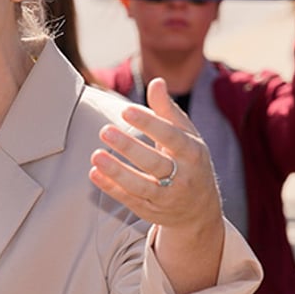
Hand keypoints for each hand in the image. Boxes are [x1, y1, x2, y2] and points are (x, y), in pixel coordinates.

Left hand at [89, 77, 221, 232]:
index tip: (126, 111)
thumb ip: (168, 111)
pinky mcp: (150, 211)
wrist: (200, 210)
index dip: (150, 124)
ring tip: (95, 155)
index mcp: (192, 153)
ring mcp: (167, 197)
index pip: (171, 138)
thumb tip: (157, 82)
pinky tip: (94, 174)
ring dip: (117, 172)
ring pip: (141, 186)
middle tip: (104, 130)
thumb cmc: (188, 161)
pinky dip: (111, 188)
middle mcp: (182, 177)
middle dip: (129, 147)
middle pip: (155, 163)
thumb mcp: (186, 136)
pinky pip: (129, 200)